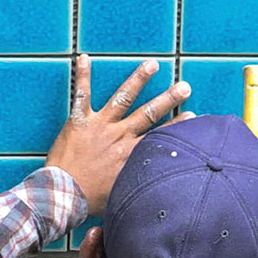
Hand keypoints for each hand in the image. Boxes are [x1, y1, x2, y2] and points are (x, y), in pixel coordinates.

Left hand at [45, 55, 192, 216]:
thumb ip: (136, 184)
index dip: (178, 126)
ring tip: (152, 64)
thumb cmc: (90, 200)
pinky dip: (83, 75)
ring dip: (139, 79)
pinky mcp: (80, 121)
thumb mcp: (121, 195)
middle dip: (169, 99)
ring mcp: (101, 125)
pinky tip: (83, 57)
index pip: (160, 136)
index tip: (192, 116)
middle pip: (150, 113)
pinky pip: (82, 94)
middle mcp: (120, 135)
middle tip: (184, 86)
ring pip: (124, 97)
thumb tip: (151, 190)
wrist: (65, 194)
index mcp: (131, 154)